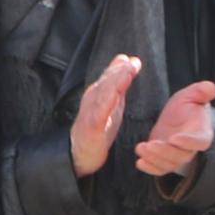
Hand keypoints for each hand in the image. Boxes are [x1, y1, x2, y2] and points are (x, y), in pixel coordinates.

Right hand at [68, 54, 141, 178]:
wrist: (81, 154)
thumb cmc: (98, 127)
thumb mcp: (112, 102)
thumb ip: (119, 83)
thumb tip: (128, 60)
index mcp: (99, 94)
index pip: (110, 77)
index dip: (121, 68)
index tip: (133, 60)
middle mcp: (93, 100)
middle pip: (106, 83)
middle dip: (118, 72)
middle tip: (131, 63)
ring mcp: (91, 113)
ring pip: (103, 95)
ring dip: (114, 83)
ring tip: (126, 73)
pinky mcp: (92, 127)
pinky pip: (99, 114)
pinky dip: (107, 103)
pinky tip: (116, 96)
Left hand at [133, 78, 214, 183]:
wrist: (179, 118)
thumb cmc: (187, 107)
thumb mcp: (192, 95)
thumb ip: (201, 91)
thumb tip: (211, 87)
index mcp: (201, 133)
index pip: (198, 141)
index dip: (187, 141)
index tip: (174, 138)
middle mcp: (191, 149)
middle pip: (180, 155)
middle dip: (164, 152)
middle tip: (150, 144)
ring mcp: (177, 157)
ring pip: (168, 164)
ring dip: (154, 159)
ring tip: (140, 148)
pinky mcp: (165, 161)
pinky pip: (159, 169)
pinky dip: (150, 168)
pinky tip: (140, 162)